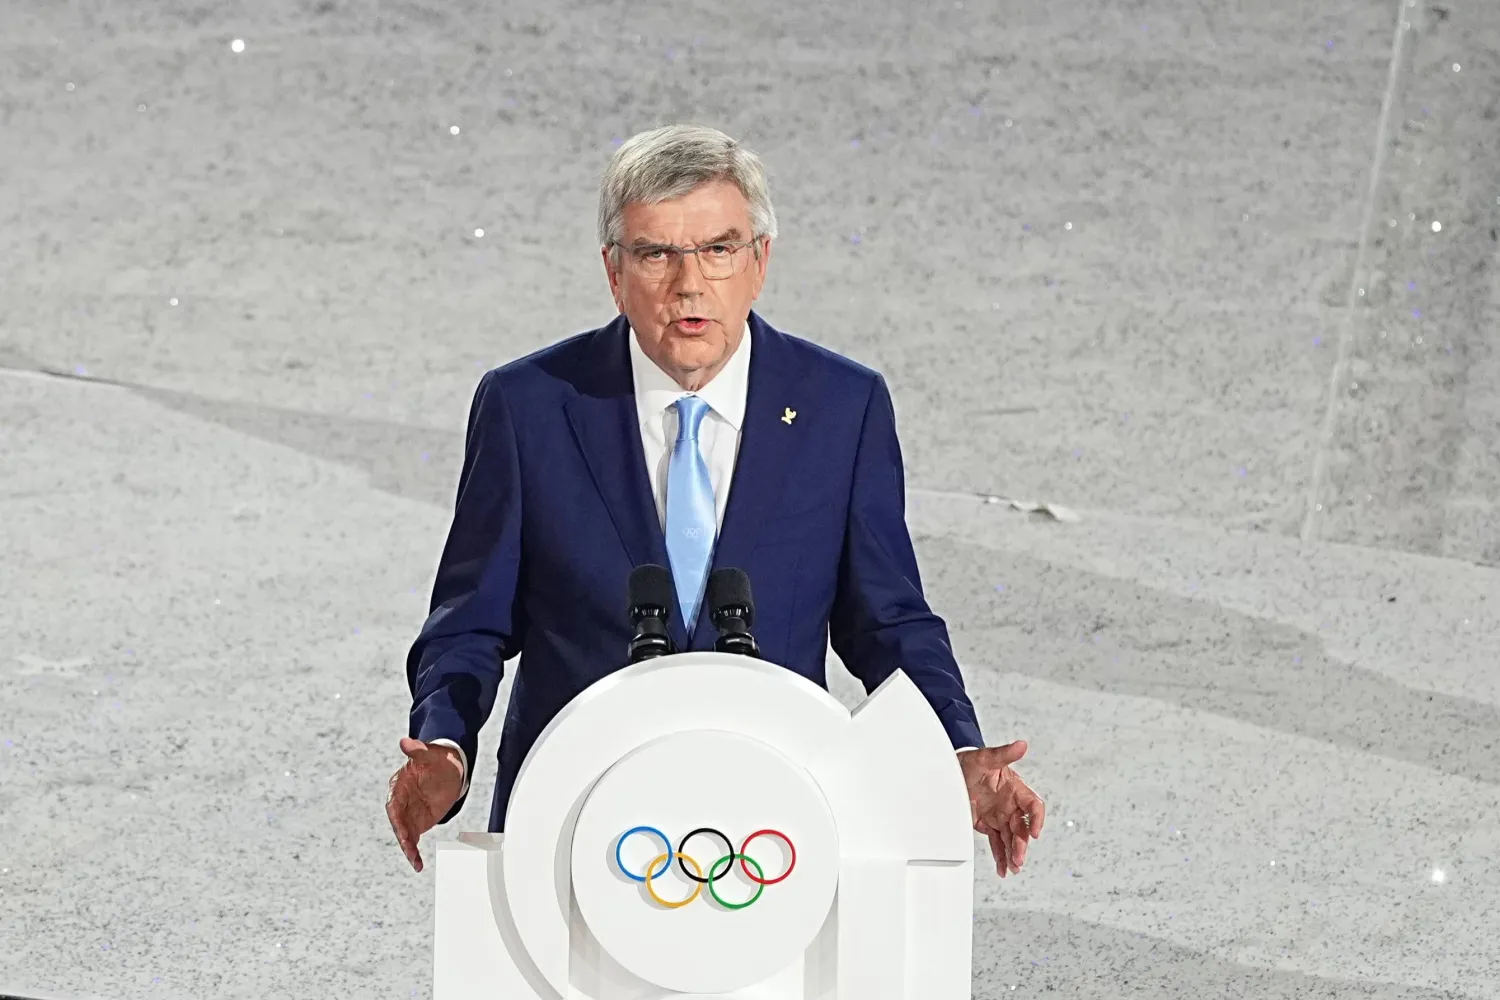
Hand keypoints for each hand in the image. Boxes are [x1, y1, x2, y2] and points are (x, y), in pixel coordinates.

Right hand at [385, 737, 464, 871]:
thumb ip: (418, 750)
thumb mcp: (431, 755)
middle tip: (410, 850)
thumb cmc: (438, 760)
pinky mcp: (418, 822)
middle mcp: (401, 802)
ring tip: (415, 863)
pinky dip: (415, 852)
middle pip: (398, 823)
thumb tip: (405, 741)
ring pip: (405, 835)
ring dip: (409, 849)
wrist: (449, 768)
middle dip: (403, 838)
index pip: (394, 804)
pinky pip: (414, 839)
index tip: (400, 829)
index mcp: (399, 786)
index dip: (396, 817)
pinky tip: (418, 864)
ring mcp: (409, 814)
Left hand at [958, 741, 1045, 877]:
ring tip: (1013, 868)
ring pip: (1011, 839)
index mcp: (1015, 789)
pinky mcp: (988, 826)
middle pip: (1022, 828)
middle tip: (1018, 858)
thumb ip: (1003, 754)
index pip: (1033, 805)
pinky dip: (1001, 856)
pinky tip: (1003, 869)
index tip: (1034, 832)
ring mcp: (1000, 816)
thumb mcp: (984, 758)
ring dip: (1013, 854)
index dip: (1036, 819)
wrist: (951, 770)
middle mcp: (1010, 805)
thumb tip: (1022, 745)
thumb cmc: (970, 761)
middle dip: (1022, 844)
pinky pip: (997, 843)